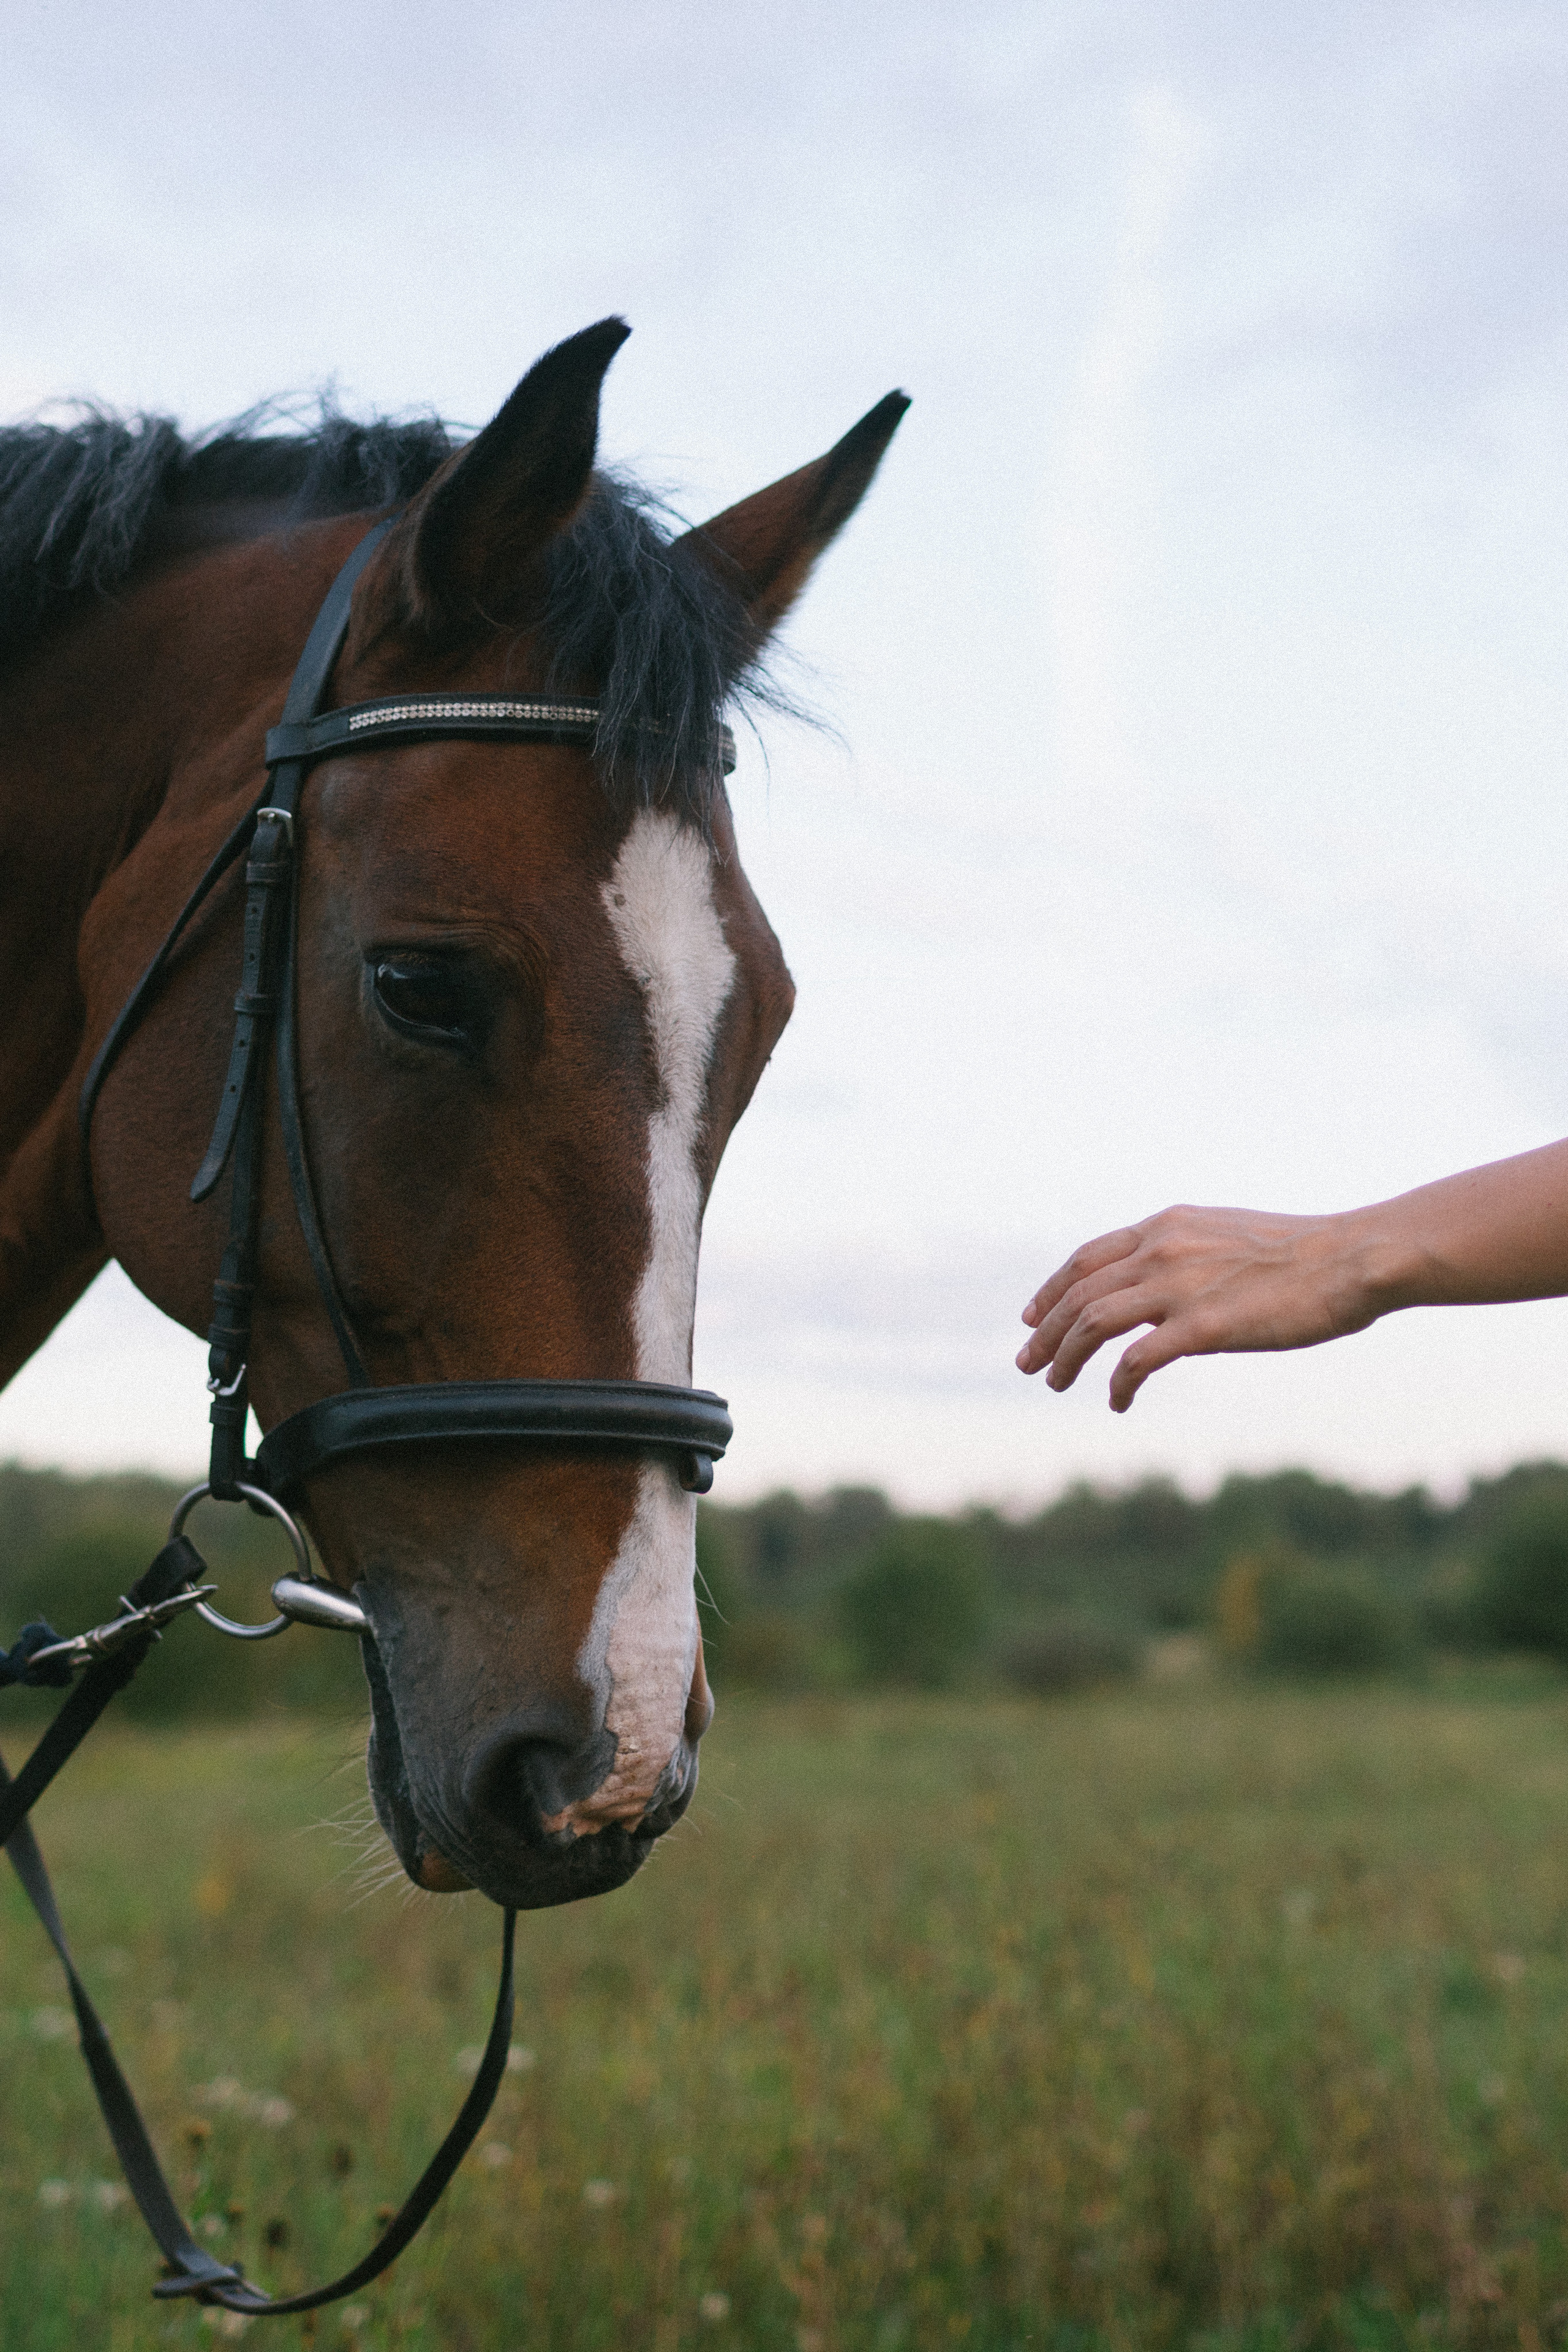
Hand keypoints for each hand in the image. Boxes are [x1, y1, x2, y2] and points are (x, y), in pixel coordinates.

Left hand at [1016, 1205, 1382, 1411]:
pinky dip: (1117, 1384)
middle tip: (1028, 1364)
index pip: (1086, 1258)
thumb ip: (1187, 1253)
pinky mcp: (1203, 1327)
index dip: (1051, 1289)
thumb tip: (1166, 1281)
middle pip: (1078, 1293)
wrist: (1354, 1258)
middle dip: (1045, 1332)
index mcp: (1167, 1225)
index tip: (1032, 1317)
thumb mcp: (1228, 1236)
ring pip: (1092, 1324)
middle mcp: (1162, 1249)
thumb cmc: (1305, 1253)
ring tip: (1058, 1384)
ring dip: (1066, 1358)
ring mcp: (1179, 1287)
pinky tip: (1117, 1403)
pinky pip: (1136, 1361)